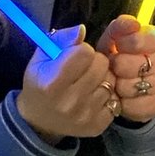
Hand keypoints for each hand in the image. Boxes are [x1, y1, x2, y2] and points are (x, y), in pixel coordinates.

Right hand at [17, 24, 117, 141]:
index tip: (75, 56)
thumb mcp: (42, 58)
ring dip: (102, 78)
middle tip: (84, 69)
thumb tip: (82, 30)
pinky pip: (116, 100)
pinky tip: (94, 97)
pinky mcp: (98, 125)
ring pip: (111, 81)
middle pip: (102, 65)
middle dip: (95, 62)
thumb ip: (61, 40)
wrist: (39, 122)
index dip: (82, 50)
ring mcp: (85, 115)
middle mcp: (70, 101)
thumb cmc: (40, 84)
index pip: (85, 52)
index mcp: (52, 82)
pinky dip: (108, 96)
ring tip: (89, 83)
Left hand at [95, 15, 154, 123]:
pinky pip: (131, 105)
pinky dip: (122, 102)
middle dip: (115, 66)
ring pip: (127, 86)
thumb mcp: (117, 38)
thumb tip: (132, 24)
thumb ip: (120, 26)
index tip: (119, 47)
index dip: (120, 45)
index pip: (135, 41)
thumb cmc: (122, 56)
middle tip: (116, 67)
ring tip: (119, 81)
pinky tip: (124, 96)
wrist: (133, 84)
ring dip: (117, 85)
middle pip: (126, 64)